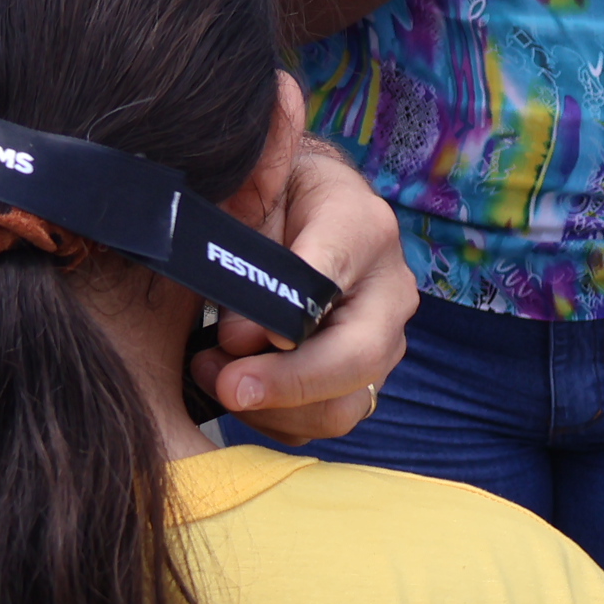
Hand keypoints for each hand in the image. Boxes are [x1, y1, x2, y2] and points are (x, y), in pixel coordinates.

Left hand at [191, 139, 411, 444]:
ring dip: (276, 405)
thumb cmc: (263, 188)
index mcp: (361, 224)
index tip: (240, 336)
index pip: (330, 278)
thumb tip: (244, 332)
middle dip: (288, 380)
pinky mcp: (363, 373)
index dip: (287, 315)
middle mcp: (389, 286)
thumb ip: (243, 231)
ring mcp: (383, 336)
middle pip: (357, 354)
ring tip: (215, 377)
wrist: (294, 197)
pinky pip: (331, 418)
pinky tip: (235, 390)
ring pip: (348, 399)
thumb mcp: (249, 184)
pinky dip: (280, 419)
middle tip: (226, 383)